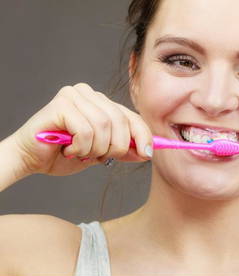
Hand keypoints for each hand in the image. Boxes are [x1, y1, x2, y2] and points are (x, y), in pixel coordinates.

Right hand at [10, 83, 152, 175]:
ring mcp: (74, 95)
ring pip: (104, 126)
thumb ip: (123, 149)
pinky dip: (81, 147)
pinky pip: (86, 130)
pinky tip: (69, 149)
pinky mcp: (62, 104)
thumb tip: (147, 152)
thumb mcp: (101, 153)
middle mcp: (89, 94)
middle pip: (120, 121)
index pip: (131, 116)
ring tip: (81, 153)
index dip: (143, 135)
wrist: (31, 160)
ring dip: (96, 149)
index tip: (147, 154)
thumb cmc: (63, 154)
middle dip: (116, 147)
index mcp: (101, 102)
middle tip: (100, 158)